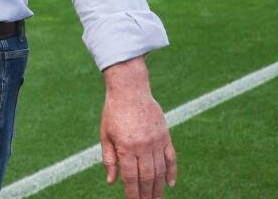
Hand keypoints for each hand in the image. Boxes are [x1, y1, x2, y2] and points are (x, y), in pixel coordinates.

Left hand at [101, 57, 176, 198]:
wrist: (130, 89)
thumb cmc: (113, 111)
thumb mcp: (105, 134)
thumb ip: (109, 159)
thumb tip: (111, 182)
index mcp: (126, 147)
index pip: (130, 177)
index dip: (133, 193)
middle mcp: (143, 146)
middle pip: (147, 177)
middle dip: (147, 194)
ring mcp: (156, 141)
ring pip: (160, 170)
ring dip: (158, 187)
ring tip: (156, 198)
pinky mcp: (165, 136)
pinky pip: (171, 158)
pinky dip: (171, 172)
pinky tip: (169, 184)